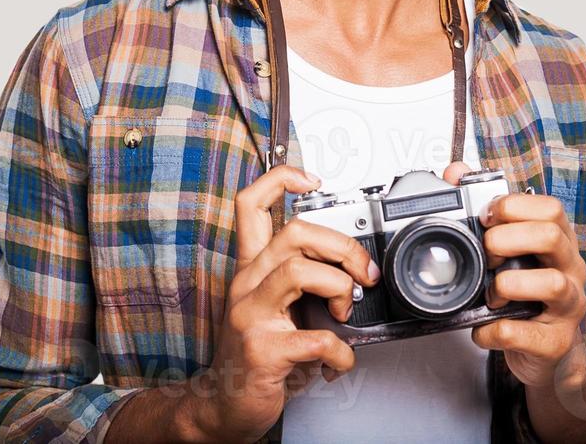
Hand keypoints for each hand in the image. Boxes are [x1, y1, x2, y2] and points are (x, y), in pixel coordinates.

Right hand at [193, 165, 381, 442]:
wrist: (223, 405)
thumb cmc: (256, 354)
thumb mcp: (272, 305)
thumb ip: (300, 279)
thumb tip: (352, 264)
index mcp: (251, 268)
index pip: (251, 205)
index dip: (281, 180)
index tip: (311, 179)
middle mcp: (247, 284)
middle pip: (295, 232)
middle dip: (343, 247)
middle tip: (362, 274)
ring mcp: (251, 316)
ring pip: (300, 271)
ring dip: (339, 289)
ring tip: (343, 313)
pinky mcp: (263, 351)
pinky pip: (317, 338)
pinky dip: (341, 351)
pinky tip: (338, 361)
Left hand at [440, 162, 585, 388]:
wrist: (547, 353)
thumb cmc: (527, 295)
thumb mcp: (510, 252)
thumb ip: (485, 212)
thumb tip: (455, 171)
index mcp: (559, 242)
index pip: (550, 208)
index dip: (513, 206)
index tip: (485, 216)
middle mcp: (570, 269)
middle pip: (551, 235)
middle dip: (507, 239)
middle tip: (487, 253)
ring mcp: (568, 306)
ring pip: (551, 283)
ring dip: (508, 284)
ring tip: (491, 293)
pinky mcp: (555, 342)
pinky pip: (524, 332)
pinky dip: (494, 329)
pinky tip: (483, 327)